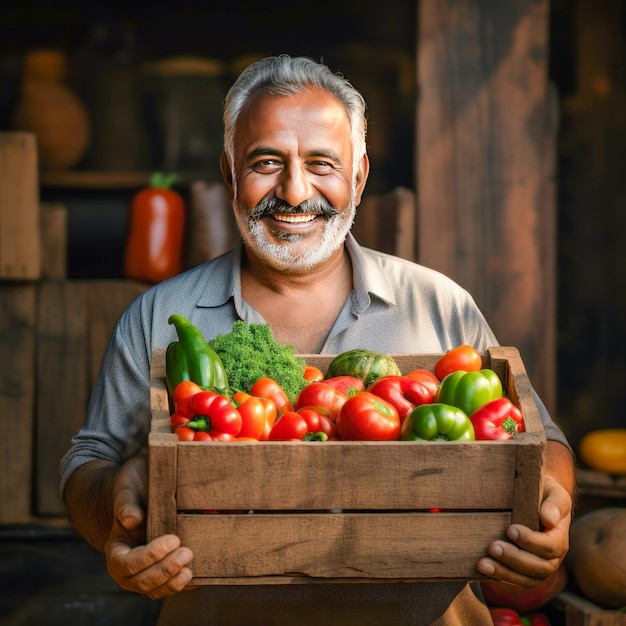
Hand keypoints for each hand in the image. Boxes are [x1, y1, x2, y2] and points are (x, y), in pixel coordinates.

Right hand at [104, 455, 193, 598]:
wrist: (143, 490)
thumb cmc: (133, 488)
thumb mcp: (127, 488)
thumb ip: (126, 503)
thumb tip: (131, 520)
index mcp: (116, 548)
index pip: (127, 563)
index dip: (149, 556)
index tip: (173, 540)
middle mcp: (127, 567)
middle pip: (140, 582)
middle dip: (164, 571)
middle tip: (187, 553)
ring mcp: (144, 572)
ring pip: (154, 590)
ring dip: (172, 583)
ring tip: (189, 570)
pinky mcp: (161, 572)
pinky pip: (168, 587)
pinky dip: (181, 586)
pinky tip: (197, 577)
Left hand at [476, 474, 572, 586]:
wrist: (532, 495)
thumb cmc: (542, 491)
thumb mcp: (553, 491)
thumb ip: (555, 504)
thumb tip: (550, 519)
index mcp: (559, 537)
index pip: (549, 547)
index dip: (530, 542)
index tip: (510, 530)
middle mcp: (552, 556)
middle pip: (538, 567)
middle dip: (514, 559)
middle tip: (492, 547)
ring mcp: (538, 565)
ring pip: (526, 579)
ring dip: (504, 572)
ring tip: (483, 563)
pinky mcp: (523, 569)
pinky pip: (515, 580)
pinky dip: (499, 576)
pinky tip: (483, 568)